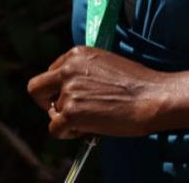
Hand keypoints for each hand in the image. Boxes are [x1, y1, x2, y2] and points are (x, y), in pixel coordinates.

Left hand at [26, 46, 168, 138]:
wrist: (152, 97)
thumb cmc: (137, 84)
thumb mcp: (106, 64)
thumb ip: (84, 72)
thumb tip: (71, 89)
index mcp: (77, 54)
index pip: (51, 72)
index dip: (59, 88)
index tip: (72, 97)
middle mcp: (68, 69)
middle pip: (36, 88)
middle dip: (47, 102)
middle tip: (66, 112)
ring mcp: (68, 91)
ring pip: (51, 113)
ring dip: (67, 119)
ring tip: (92, 119)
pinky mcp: (70, 112)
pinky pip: (55, 129)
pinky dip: (68, 134)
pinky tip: (88, 128)